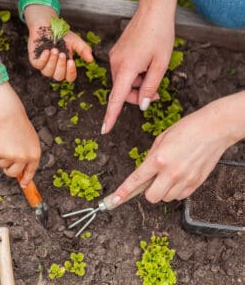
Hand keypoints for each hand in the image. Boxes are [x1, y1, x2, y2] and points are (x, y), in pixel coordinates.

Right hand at [0, 83, 40, 186]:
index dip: (26, 179)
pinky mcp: (0, 152)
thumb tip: (22, 174)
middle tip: (8, 161)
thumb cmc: (22, 129)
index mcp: (34, 155)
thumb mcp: (31, 143)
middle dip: (9, 170)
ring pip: (3, 165)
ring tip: (7, 143)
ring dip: (2, 157)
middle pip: (13, 173)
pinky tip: (0, 141)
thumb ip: (28, 157)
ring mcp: (12, 155)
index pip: (30, 172)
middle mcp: (24, 158)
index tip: (23, 185)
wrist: (11, 117)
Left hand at [24, 5, 92, 81]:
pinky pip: (38, 65)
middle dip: (60, 66)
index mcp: (65, 66)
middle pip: (58, 77)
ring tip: (54, 49)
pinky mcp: (35, 61)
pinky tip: (46, 51)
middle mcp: (55, 68)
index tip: (71, 61)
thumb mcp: (75, 42)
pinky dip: (43, 59)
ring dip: (52, 61)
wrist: (48, 25)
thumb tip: (91, 59)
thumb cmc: (62, 35)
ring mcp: (44, 65)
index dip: (71, 73)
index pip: (69, 77)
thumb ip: (83, 50)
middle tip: (62, 53)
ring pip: (47, 72)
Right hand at [102, 5, 174, 133]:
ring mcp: (114, 57)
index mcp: (127, 68)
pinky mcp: (115, 53)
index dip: (111, 116)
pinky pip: (123, 71)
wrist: (152, 10)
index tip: (104, 130)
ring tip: (152, 69)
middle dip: (137, 94)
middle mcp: (115, 64)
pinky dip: (133, 74)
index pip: (116, 98)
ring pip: (123, 81)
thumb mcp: (161, 64)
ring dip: (136, 83)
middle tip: (155, 91)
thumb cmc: (160, 36)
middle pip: (122, 91)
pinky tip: (145, 62)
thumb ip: (151, 87)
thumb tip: (142, 105)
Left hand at [112, 95, 243, 203]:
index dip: (124, 192)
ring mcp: (185, 179)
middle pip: (151, 197)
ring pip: (166, 198)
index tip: (115, 200)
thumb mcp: (161, 139)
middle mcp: (171, 172)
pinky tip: (180, 176)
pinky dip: (176, 190)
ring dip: (163, 190)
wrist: (214, 129)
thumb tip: (144, 173)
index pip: (136, 180)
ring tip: (170, 174)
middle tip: (153, 179)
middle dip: (148, 191)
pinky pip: (180, 196)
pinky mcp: (196, 183)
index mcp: (158, 159)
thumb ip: (151, 158)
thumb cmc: (187, 129)